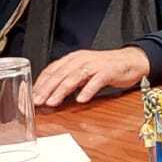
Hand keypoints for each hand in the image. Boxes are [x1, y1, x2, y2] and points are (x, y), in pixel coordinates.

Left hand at [33, 47, 150, 107]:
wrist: (132, 60)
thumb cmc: (106, 68)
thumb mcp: (83, 72)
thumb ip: (68, 80)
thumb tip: (49, 95)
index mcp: (73, 59)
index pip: (51, 70)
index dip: (39, 84)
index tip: (29, 97)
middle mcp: (81, 59)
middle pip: (60, 74)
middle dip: (46, 89)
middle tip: (36, 102)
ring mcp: (95, 64)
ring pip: (74, 77)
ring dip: (61, 90)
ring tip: (52, 102)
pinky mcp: (109, 70)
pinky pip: (96, 81)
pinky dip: (87, 90)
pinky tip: (81, 100)